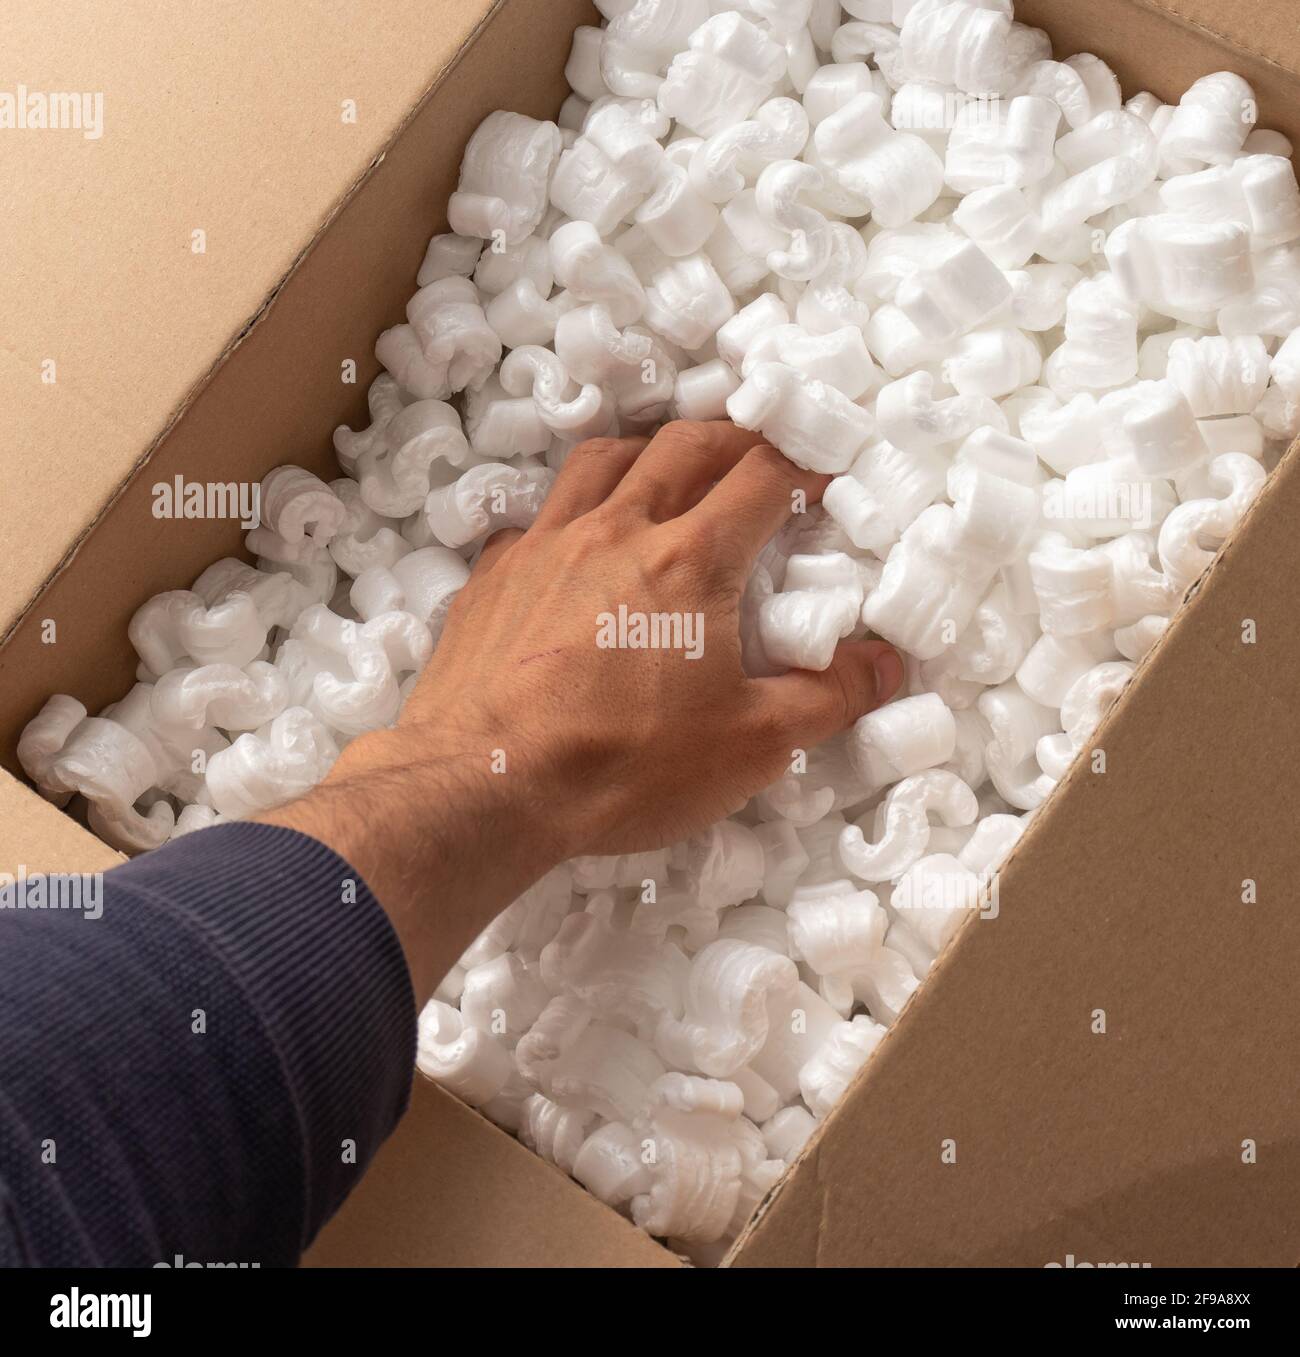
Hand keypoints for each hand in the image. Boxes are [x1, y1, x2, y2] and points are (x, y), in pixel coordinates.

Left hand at [263, 421, 902, 1001]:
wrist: (481, 785)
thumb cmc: (624, 765)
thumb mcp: (749, 747)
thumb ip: (826, 698)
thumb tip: (887, 664)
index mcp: (690, 559)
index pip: (760, 477)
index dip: (801, 467)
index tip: (820, 481)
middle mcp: (616, 530)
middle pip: (684, 445)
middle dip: (733, 440)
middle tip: (757, 459)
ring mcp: (545, 545)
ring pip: (602, 459)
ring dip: (648, 453)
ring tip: (669, 474)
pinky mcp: (492, 576)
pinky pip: (540, 516)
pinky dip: (574, 511)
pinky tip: (577, 546)